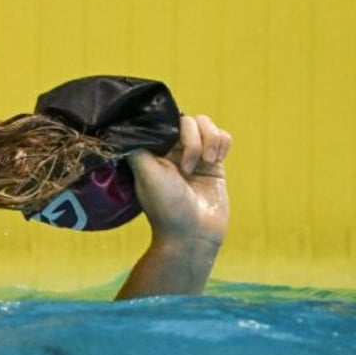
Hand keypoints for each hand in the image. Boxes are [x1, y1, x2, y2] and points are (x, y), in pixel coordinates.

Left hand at [116, 114, 231, 298]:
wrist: (193, 234)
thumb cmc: (166, 206)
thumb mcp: (145, 173)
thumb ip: (138, 146)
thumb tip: (132, 124)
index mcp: (154, 151)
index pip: (165, 121)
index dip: (173, 127)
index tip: (173, 148)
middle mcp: (173, 151)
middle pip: (188, 120)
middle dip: (193, 137)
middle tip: (189, 165)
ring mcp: (196, 156)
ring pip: (207, 125)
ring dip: (210, 139)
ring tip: (207, 161)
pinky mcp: (215, 163)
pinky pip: (223, 136)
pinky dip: (222, 142)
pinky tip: (216, 159)